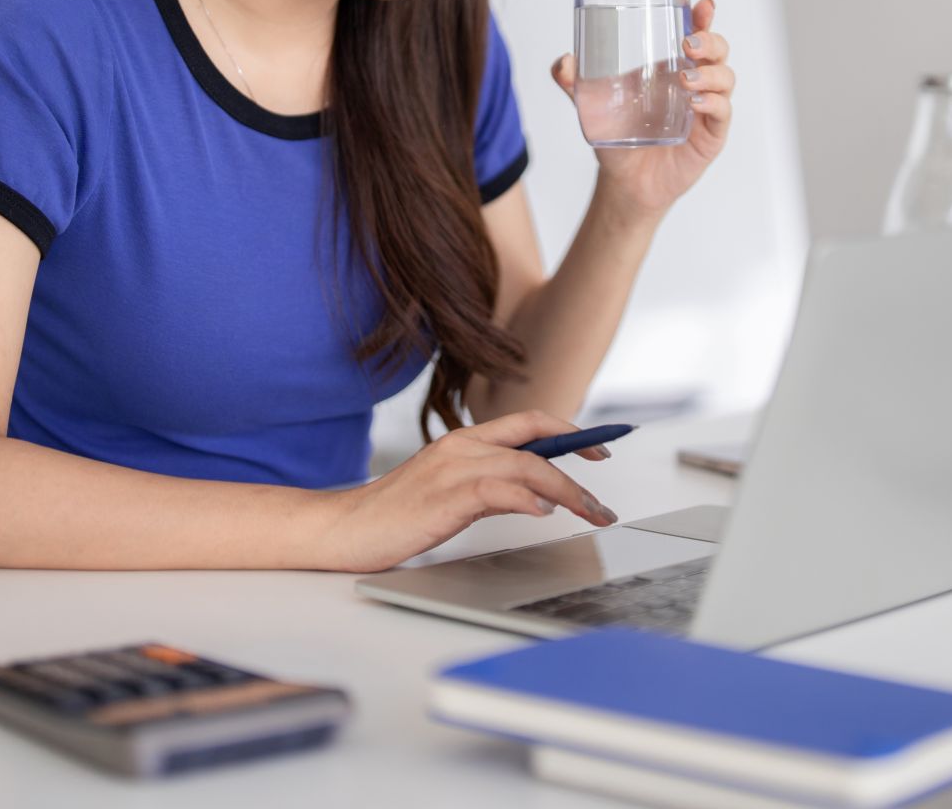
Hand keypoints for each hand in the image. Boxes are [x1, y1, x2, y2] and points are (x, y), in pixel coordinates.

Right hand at [323, 410, 616, 572]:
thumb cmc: (393, 517)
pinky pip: (499, 489)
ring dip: (568, 489)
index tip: (599, 445)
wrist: (343, 529)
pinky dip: (527, 498)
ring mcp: (454, 468)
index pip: (527, 423)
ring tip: (592, 511)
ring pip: (528, 464)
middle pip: (536, 436)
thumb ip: (490, 489)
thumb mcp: (451, 496)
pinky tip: (544, 513)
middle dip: (581, 451)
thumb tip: (533, 497)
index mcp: (464, 442)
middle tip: (608, 479)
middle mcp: (463, 446)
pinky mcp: (446, 496)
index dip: (568, 429)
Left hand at [551, 0, 733, 219]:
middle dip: (710, 40)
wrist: (626, 181)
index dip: (702, 16)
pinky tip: (695, 103)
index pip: (695, 33)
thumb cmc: (618, 137)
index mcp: (671, 66)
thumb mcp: (592, 106)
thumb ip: (574, 83)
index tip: (700, 5)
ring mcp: (706, 107)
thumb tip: (563, 63)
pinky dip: (714, 103)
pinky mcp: (711, 134)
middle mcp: (694, 81)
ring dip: (710, 74)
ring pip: (725, 78)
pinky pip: (722, 112)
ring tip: (685, 80)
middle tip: (687, 43)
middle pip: (718, 50)